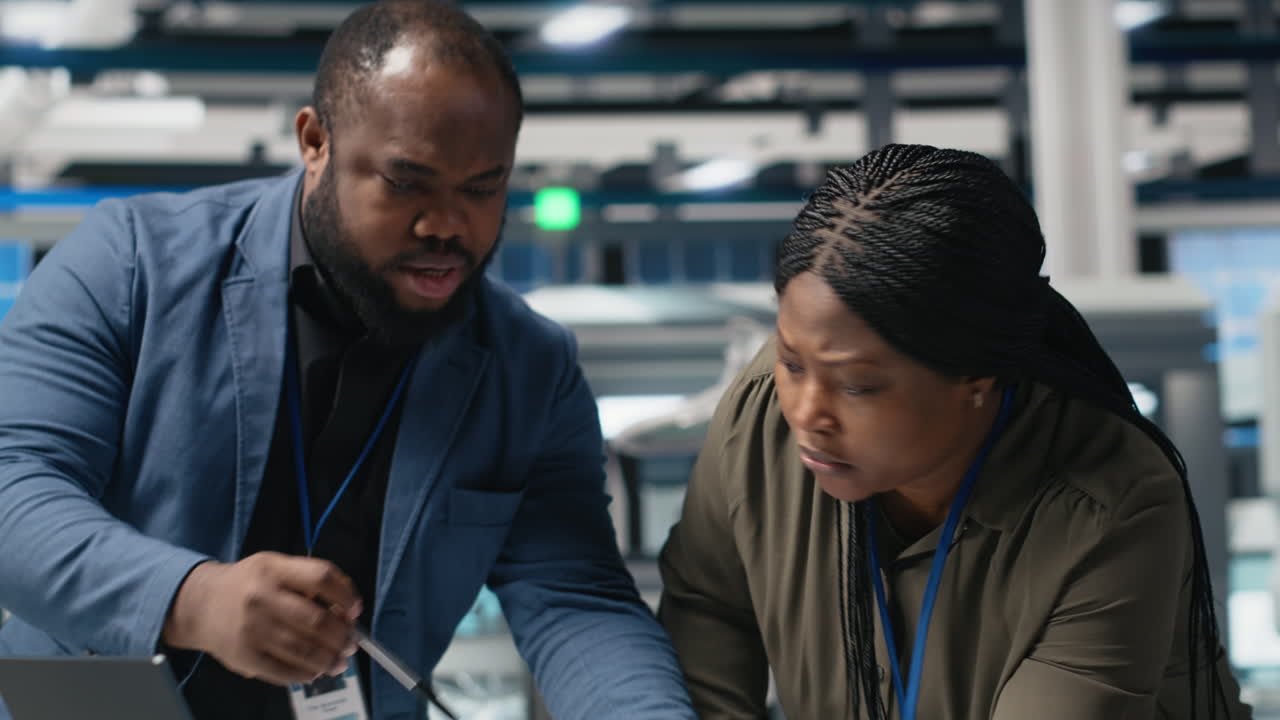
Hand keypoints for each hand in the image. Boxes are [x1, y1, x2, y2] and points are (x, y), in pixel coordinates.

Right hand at [162, 552, 361, 685]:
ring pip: (304, 650)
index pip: (321, 577)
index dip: (346, 594)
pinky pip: (285, 671)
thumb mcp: (275, 567)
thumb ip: (309, 579)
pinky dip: (307, 674)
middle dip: (343, 636)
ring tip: (340, 661)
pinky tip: (316, 670)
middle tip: (351, 643)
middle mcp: (262, 598)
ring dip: (330, 659)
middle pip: (317, 621)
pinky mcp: (246, 657)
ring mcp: (253, 630)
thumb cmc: (249, 585)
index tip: (355, 609)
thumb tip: (347, 609)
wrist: (200, 605)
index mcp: (273, 569)